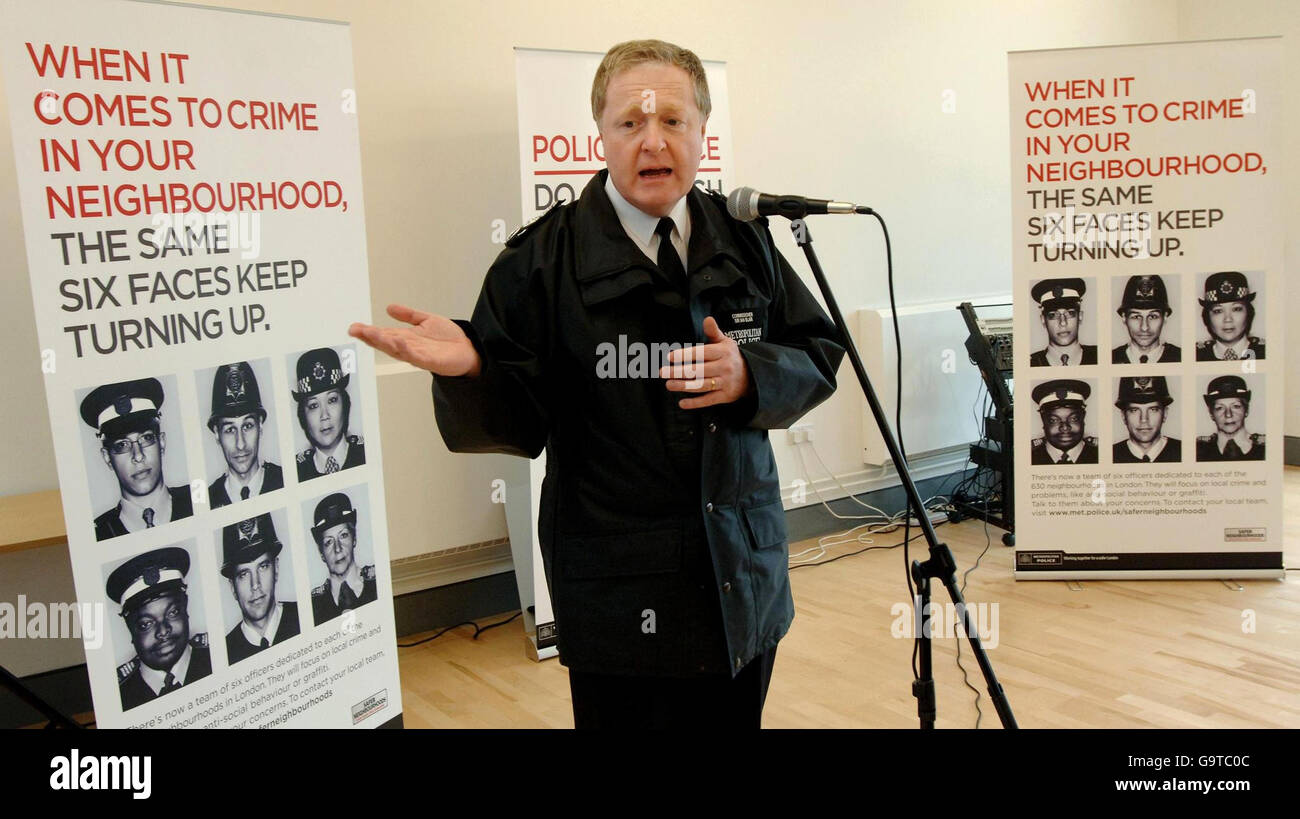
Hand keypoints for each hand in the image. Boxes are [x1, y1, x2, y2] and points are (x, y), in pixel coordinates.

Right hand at [349, 304, 481, 376]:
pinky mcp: (431, 361)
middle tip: (356, 330)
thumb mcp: (426, 320)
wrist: (469, 351)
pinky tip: (399, 343)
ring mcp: (419, 355)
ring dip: (385, 342)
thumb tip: (389, 307)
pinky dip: (407, 350)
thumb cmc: (448, 340)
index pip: (384, 334)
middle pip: (386, 342)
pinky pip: (416, 356)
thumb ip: (408, 315)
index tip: (354, 327)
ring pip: (397, 350)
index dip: (369, 331)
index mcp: (406, 338)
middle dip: (371, 337)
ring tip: (372, 334)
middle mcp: (409, 347)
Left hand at [658, 316, 752, 408]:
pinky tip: (682, 403)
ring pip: (702, 385)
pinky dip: (695, 403)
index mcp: (723, 352)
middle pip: (699, 370)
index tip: (670, 357)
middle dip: (679, 372)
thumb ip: (713, 332)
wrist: (752, 375)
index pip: (702, 353)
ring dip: (684, 386)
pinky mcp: (726, 396)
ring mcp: (725, 382)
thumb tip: (708, 319)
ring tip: (669, 385)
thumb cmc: (731, 356)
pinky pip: (709, 400)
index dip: (686, 355)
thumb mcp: (725, 342)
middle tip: (662, 372)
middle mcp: (725, 367)